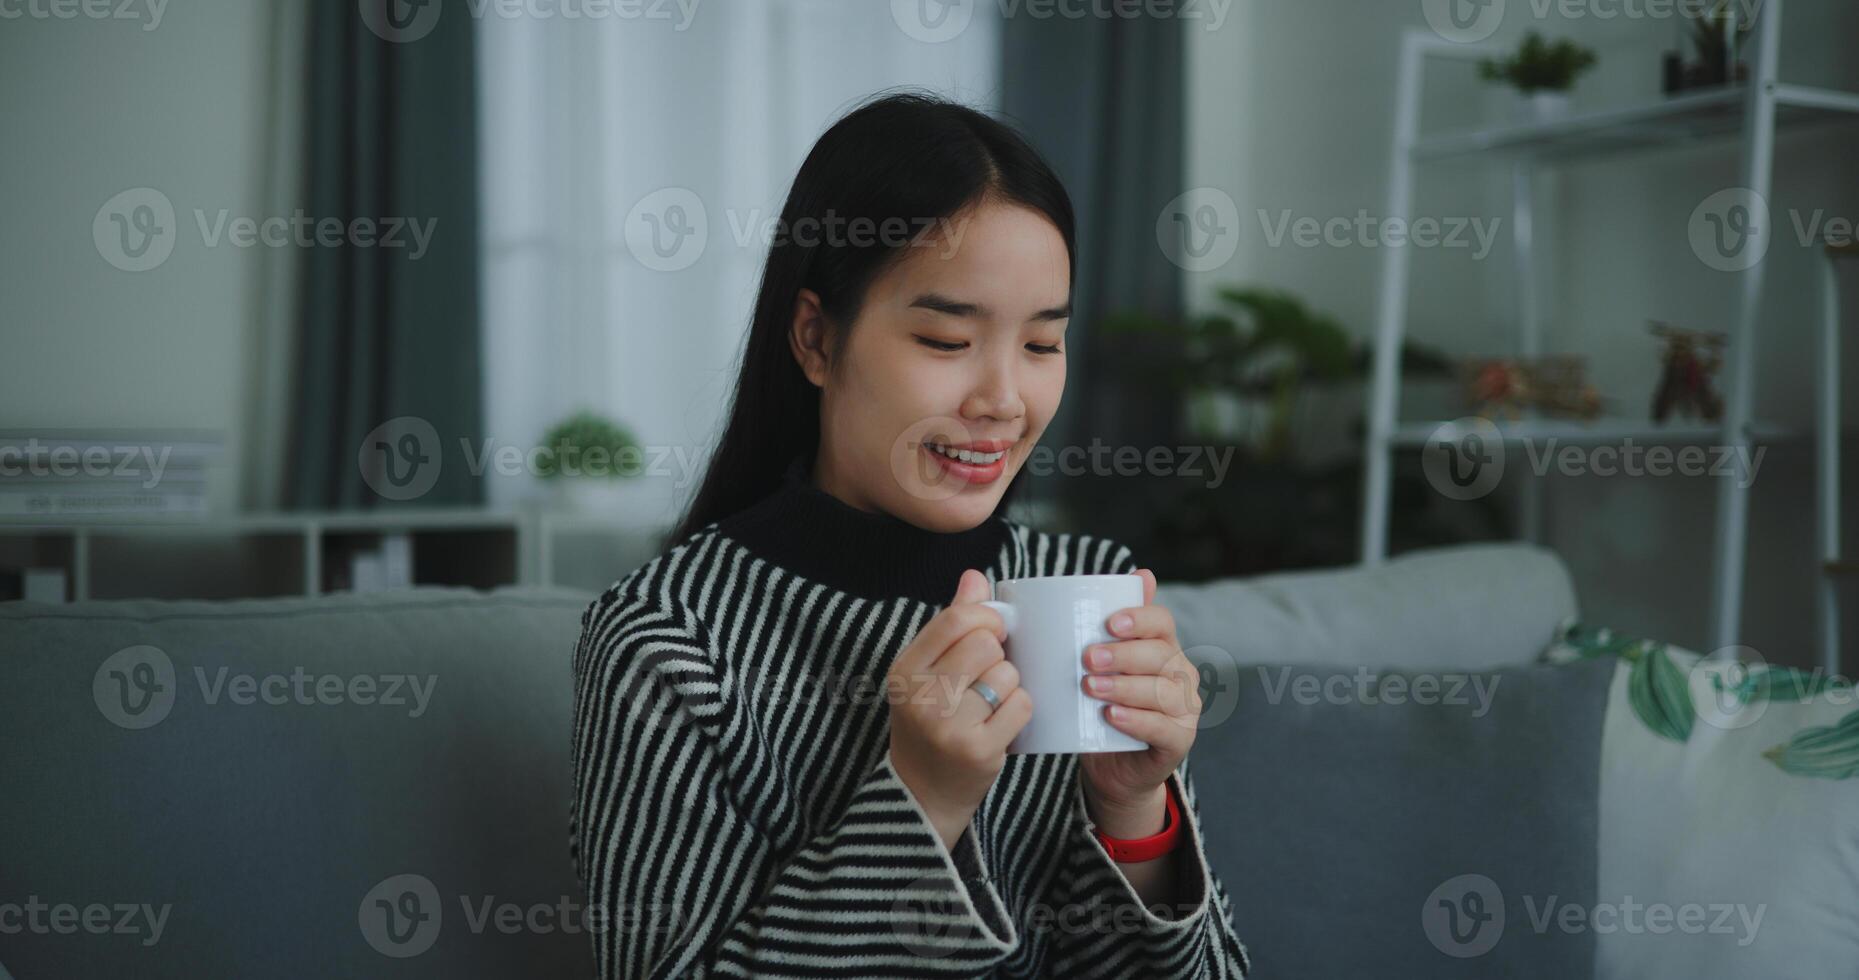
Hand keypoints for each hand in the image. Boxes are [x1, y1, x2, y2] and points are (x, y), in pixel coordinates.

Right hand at [888, 569, 1033, 850]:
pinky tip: (1001, 723)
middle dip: (998, 655)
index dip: (987, 618)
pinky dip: (1019, 710)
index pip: (956, 618)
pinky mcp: (978, 750)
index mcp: (904, 669)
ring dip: (1010, 685)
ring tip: (990, 705)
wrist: (922, 794)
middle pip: (985, 644)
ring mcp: (948, 726)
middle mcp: (920, 696)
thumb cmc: (930, 722)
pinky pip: (1021, 704)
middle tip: (987, 677)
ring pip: (1007, 674)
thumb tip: (975, 576)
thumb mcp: (928, 672)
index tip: (994, 632)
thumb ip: (952, 624)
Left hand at [1079, 568, 1202, 838]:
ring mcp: (1185, 709)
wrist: (1110, 765)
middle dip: (1123, 655)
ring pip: (1162, 691)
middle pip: (1160, 655)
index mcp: (1164, 648)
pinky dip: (1137, 720)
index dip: (1139, 618)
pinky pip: (1163, 728)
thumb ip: (1109, 627)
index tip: (1108, 623)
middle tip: (1087, 659)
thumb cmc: (1102, 706)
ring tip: (1090, 687)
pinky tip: (1112, 716)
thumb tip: (1137, 574)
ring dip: (1125, 687)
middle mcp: (1181, 675)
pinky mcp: (1179, 741)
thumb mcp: (1101, 666)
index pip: (1161, 623)